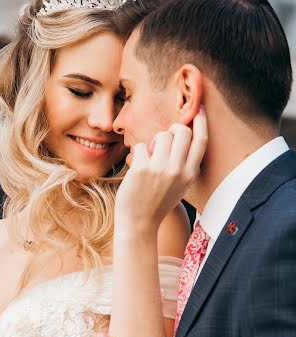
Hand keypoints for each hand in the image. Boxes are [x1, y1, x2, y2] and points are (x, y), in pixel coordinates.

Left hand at [115, 108, 207, 233]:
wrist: (140, 223)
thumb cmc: (157, 203)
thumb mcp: (179, 186)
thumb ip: (183, 165)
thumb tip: (181, 135)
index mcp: (190, 174)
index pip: (201, 141)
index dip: (201, 123)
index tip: (199, 110)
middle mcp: (177, 170)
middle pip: (182, 132)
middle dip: (173, 130)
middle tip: (164, 140)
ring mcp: (160, 169)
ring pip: (162, 135)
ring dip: (154, 142)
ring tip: (150, 157)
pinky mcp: (142, 169)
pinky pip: (141, 146)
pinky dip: (138, 154)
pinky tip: (138, 168)